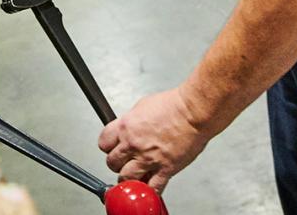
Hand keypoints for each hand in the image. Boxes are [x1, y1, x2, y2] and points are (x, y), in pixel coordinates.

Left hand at [97, 87, 211, 192]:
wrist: (193, 112)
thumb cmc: (173, 106)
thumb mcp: (142, 106)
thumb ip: (131, 121)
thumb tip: (127, 129)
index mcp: (126, 127)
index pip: (103, 143)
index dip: (107, 147)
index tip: (112, 148)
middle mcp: (134, 144)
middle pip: (112, 163)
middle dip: (117, 164)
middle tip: (124, 163)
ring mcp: (149, 159)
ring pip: (127, 178)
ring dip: (129, 179)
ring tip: (135, 176)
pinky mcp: (165, 169)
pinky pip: (152, 187)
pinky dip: (149, 190)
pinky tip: (149, 186)